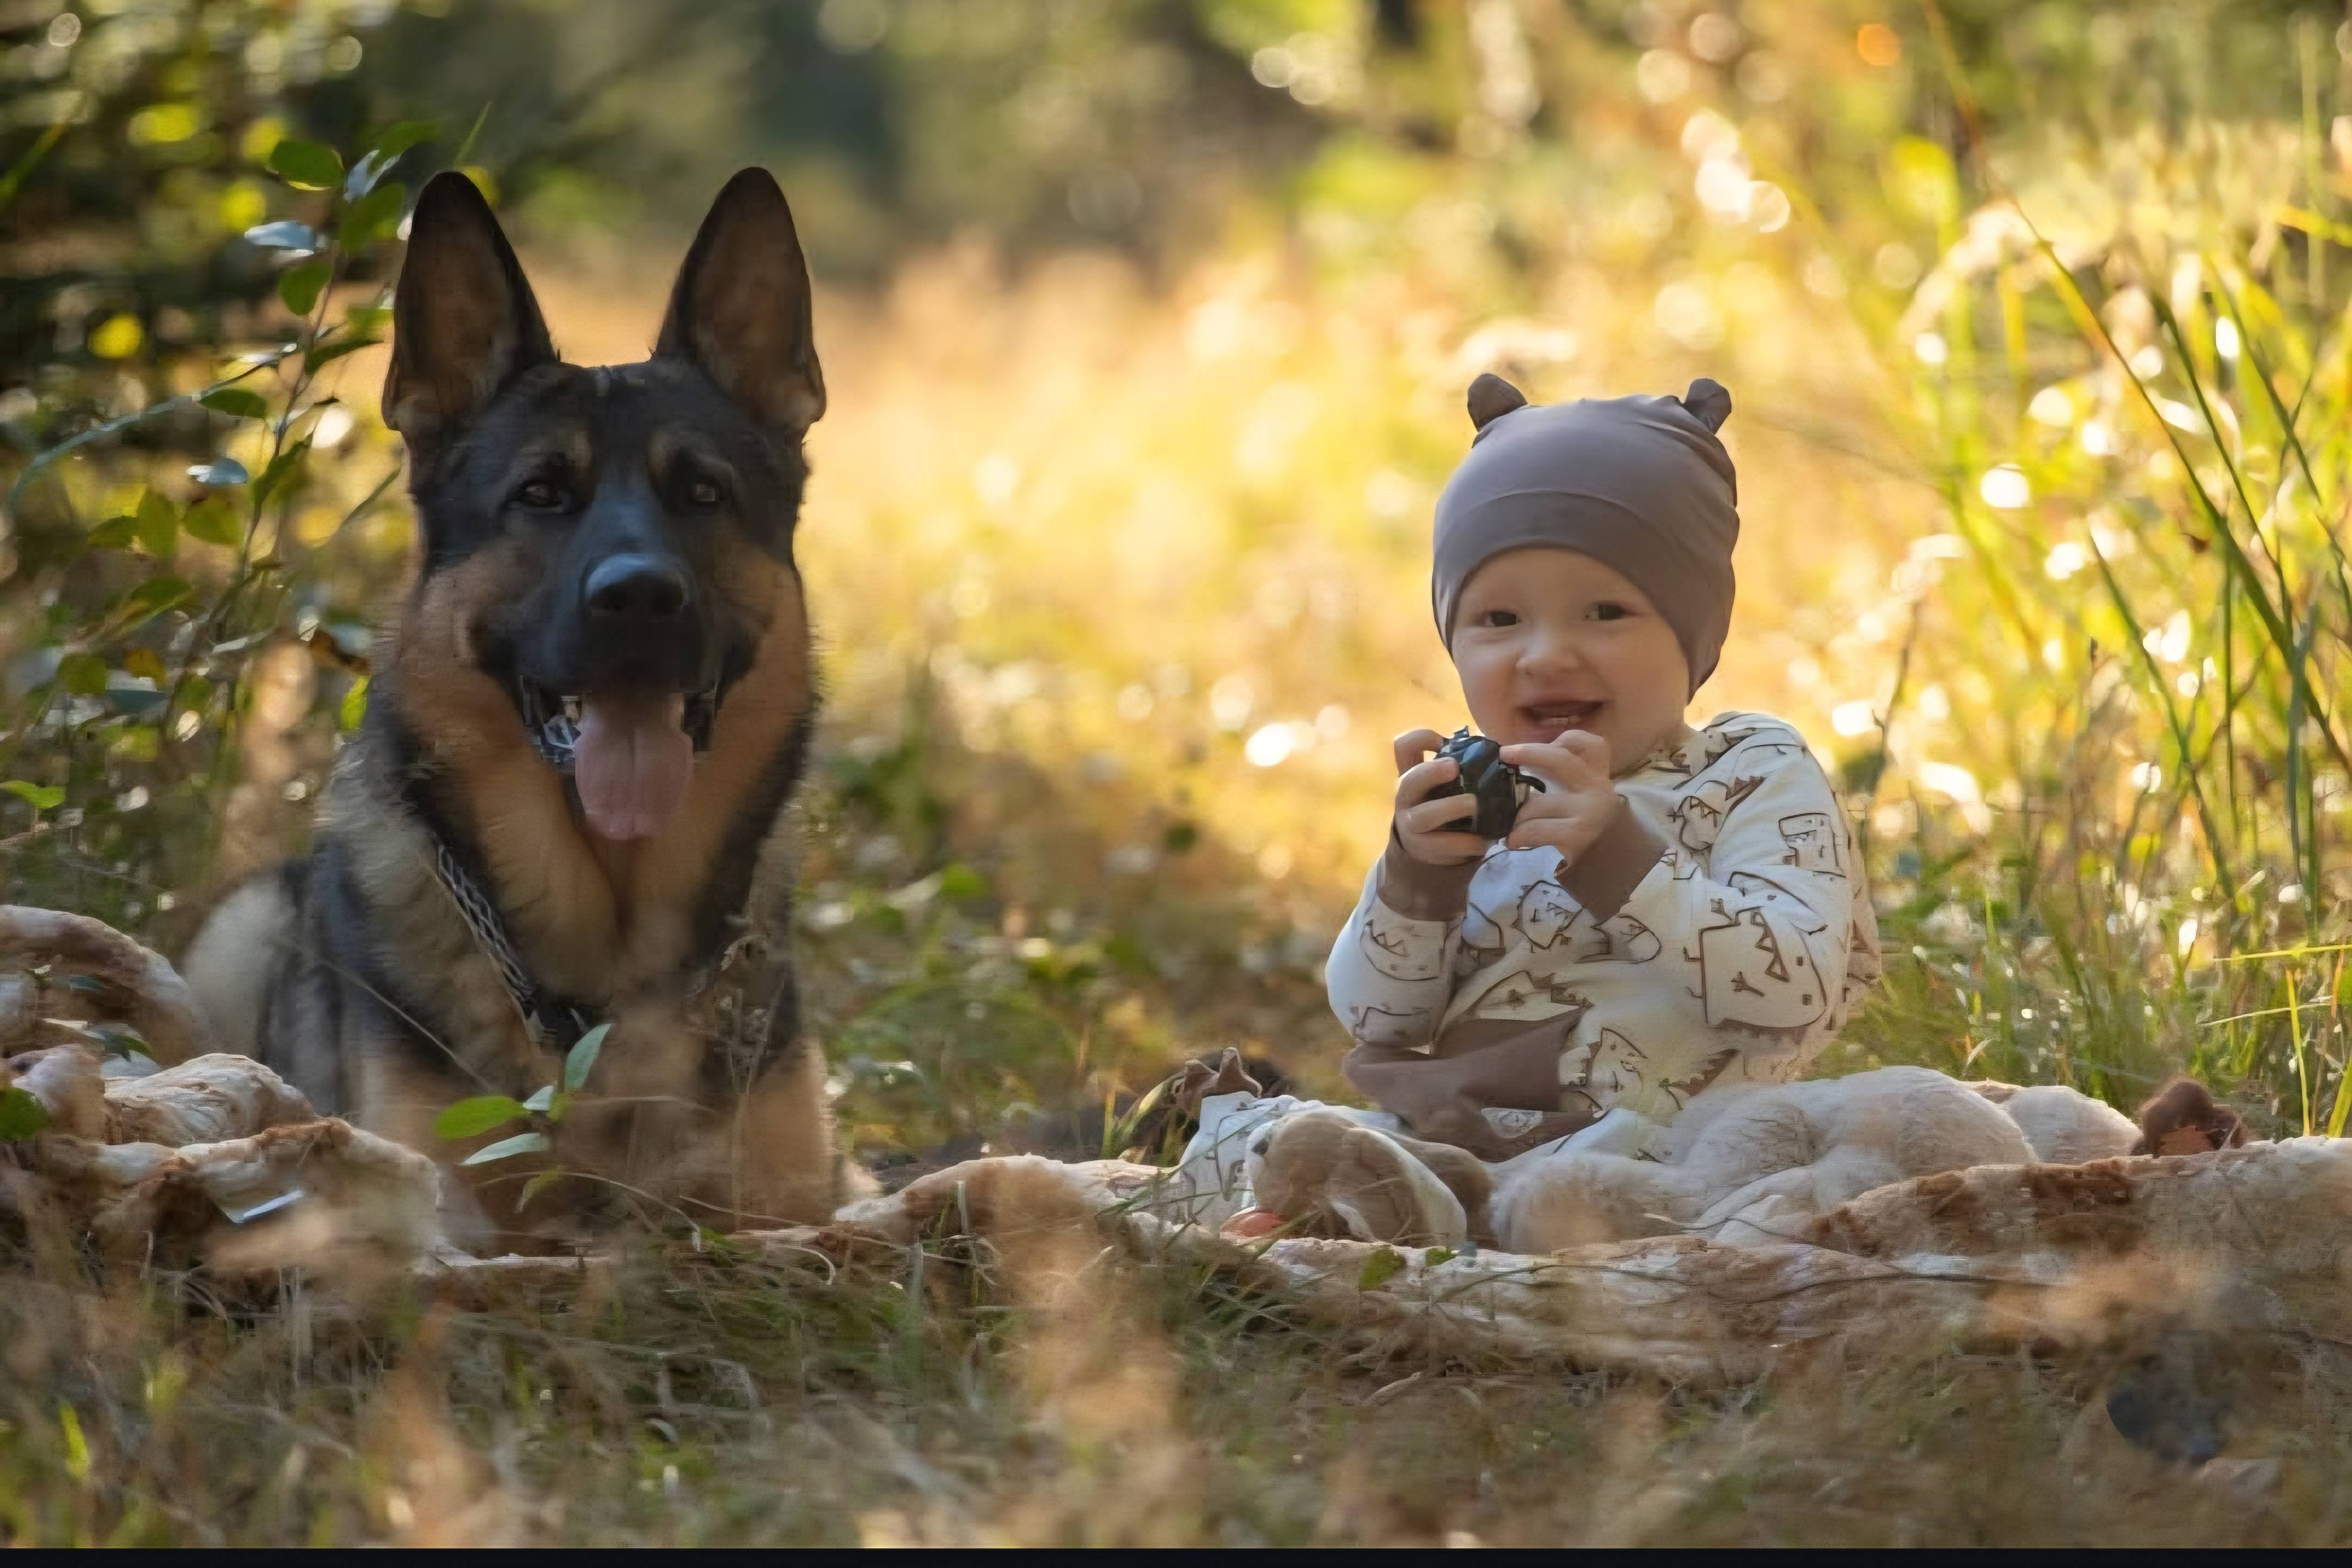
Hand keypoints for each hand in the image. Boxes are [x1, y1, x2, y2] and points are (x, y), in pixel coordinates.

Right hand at [1390, 728, 1485, 865]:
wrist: (1425, 846)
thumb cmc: (1444, 804)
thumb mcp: (1446, 784)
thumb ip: (1460, 766)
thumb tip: (1491, 751)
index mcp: (1412, 774)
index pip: (1404, 747)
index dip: (1421, 738)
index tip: (1441, 741)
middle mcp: (1406, 797)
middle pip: (1409, 780)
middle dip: (1432, 772)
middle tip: (1455, 767)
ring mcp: (1411, 824)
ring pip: (1426, 815)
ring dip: (1453, 808)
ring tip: (1476, 807)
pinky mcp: (1422, 849)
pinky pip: (1445, 845)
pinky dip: (1468, 842)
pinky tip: (1483, 839)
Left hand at [1499, 730, 1619, 861]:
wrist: (1605, 862)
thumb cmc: (1580, 823)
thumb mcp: (1575, 793)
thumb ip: (1555, 774)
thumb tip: (1512, 758)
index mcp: (1598, 774)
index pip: (1592, 743)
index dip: (1565, 740)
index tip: (1543, 743)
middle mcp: (1597, 787)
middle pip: (1560, 759)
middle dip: (1528, 753)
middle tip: (1504, 754)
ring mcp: (1589, 810)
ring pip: (1535, 803)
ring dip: (1514, 816)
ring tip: (1507, 825)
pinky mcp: (1577, 834)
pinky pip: (1533, 829)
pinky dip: (1517, 836)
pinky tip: (1513, 841)